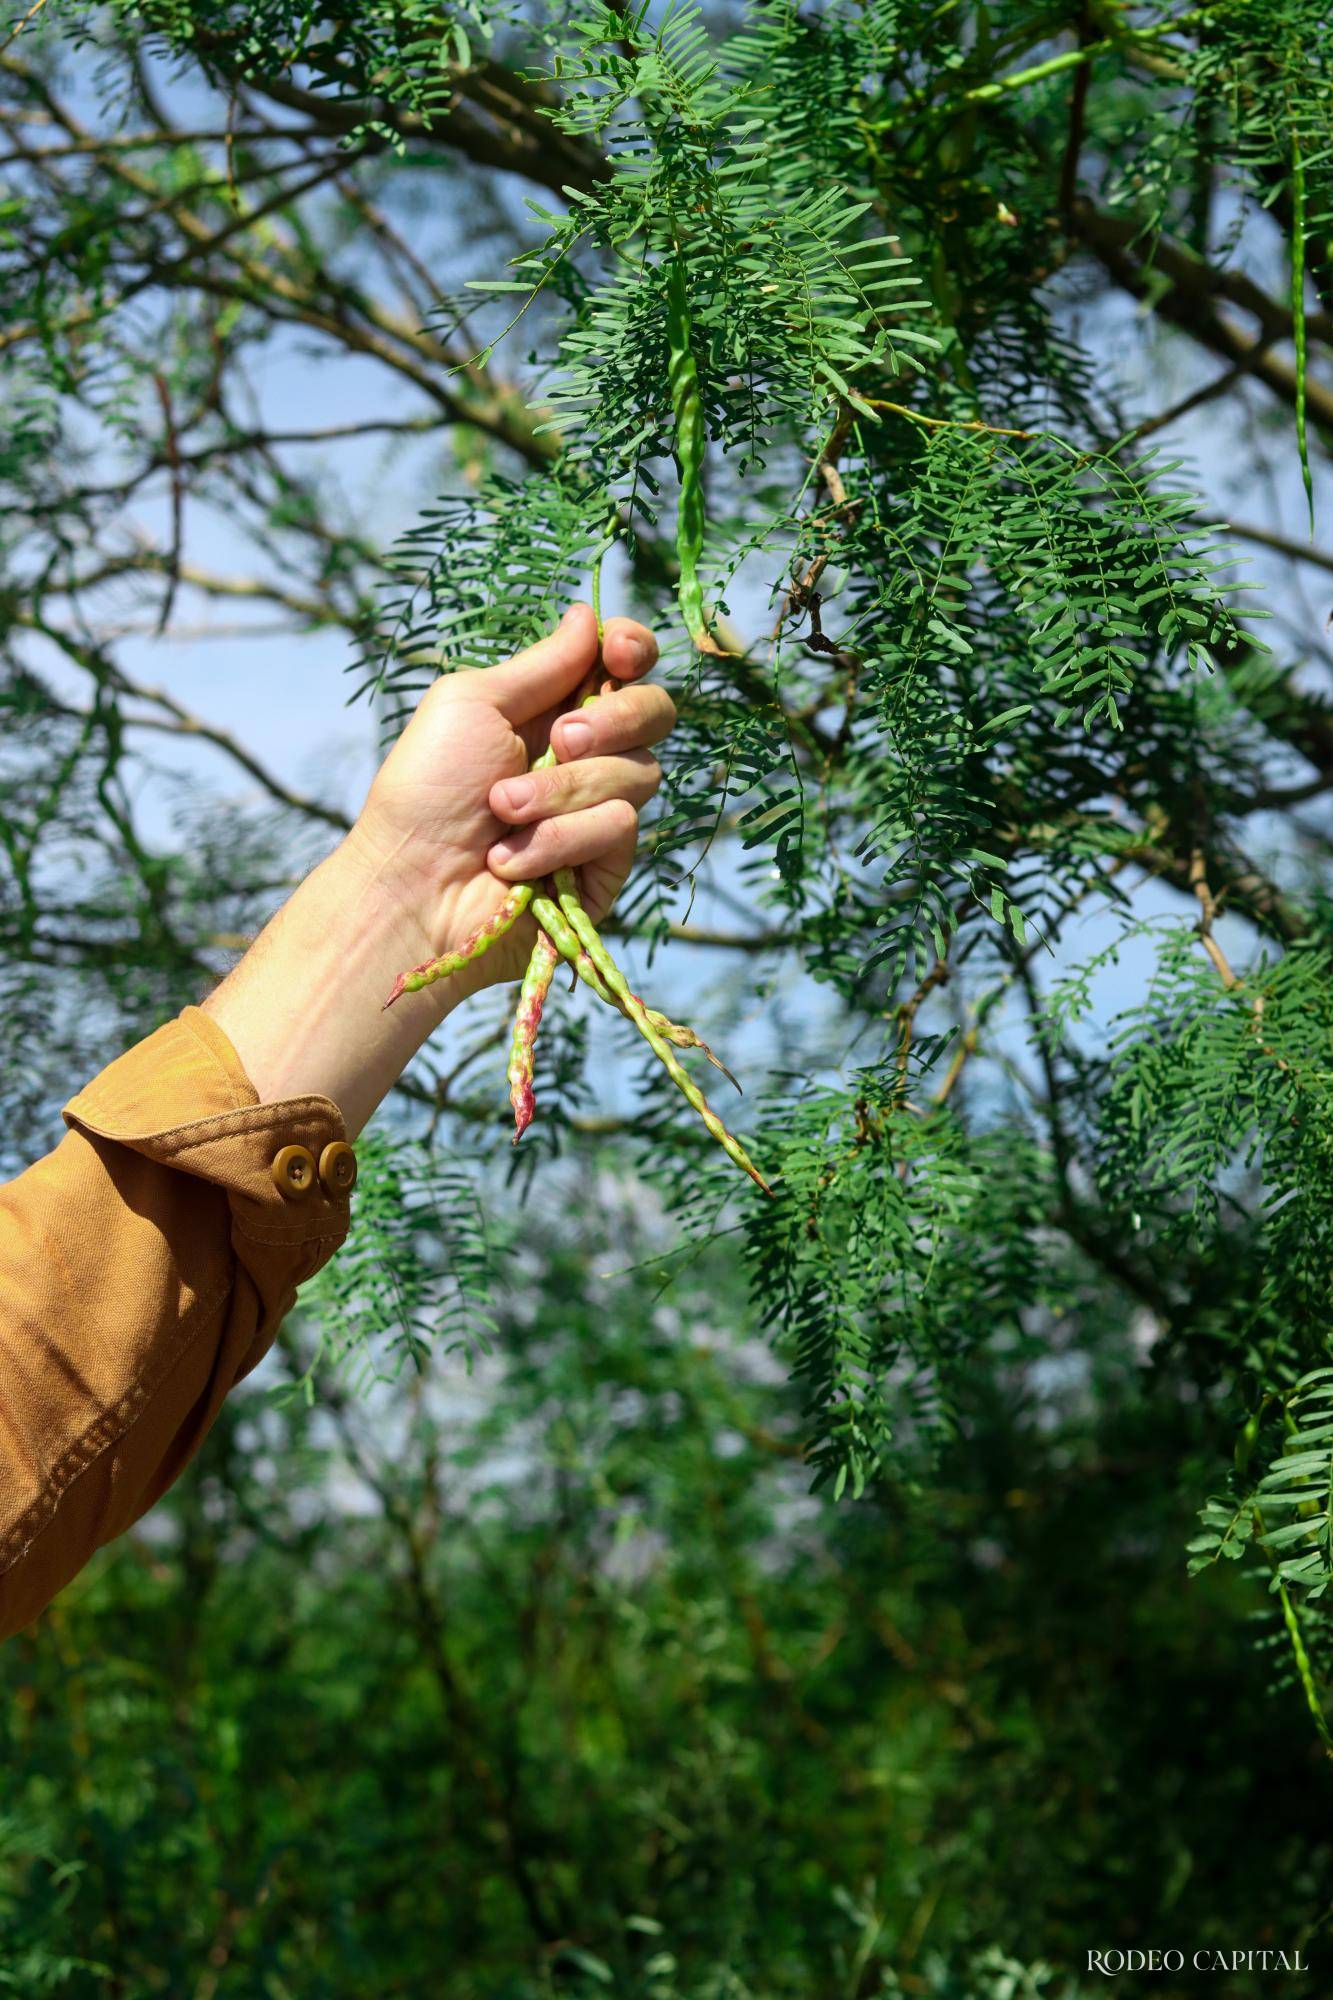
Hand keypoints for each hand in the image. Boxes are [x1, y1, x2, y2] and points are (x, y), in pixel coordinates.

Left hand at [346, 603, 674, 997]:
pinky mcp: (606, 865)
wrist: (412, 885)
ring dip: (561, 791)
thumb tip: (585, 614)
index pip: (624, 665)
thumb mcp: (472, 704)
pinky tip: (510, 859)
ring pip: (637, 773)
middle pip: (655, 712)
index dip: (633, 649)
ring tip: (501, 810)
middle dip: (613, 719)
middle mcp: (585, 756)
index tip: (617, 652)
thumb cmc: (426, 790)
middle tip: (559, 739)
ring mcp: (599, 812)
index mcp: (554, 708)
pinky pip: (619, 827)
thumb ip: (541, 663)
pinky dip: (560, 838)